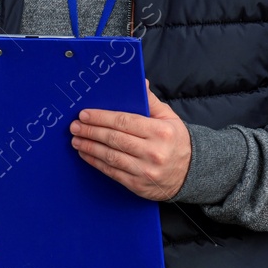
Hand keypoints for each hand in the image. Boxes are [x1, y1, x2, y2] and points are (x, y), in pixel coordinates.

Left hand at [68, 80, 190, 200]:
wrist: (192, 173)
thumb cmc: (176, 141)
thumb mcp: (169, 117)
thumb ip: (151, 101)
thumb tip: (139, 82)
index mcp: (160, 132)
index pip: (125, 121)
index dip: (101, 118)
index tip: (85, 114)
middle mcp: (153, 152)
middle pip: (114, 139)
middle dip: (91, 131)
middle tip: (75, 126)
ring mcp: (145, 171)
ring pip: (111, 156)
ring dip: (89, 147)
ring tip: (76, 140)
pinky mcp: (138, 185)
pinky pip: (112, 172)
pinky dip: (96, 162)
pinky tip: (86, 155)